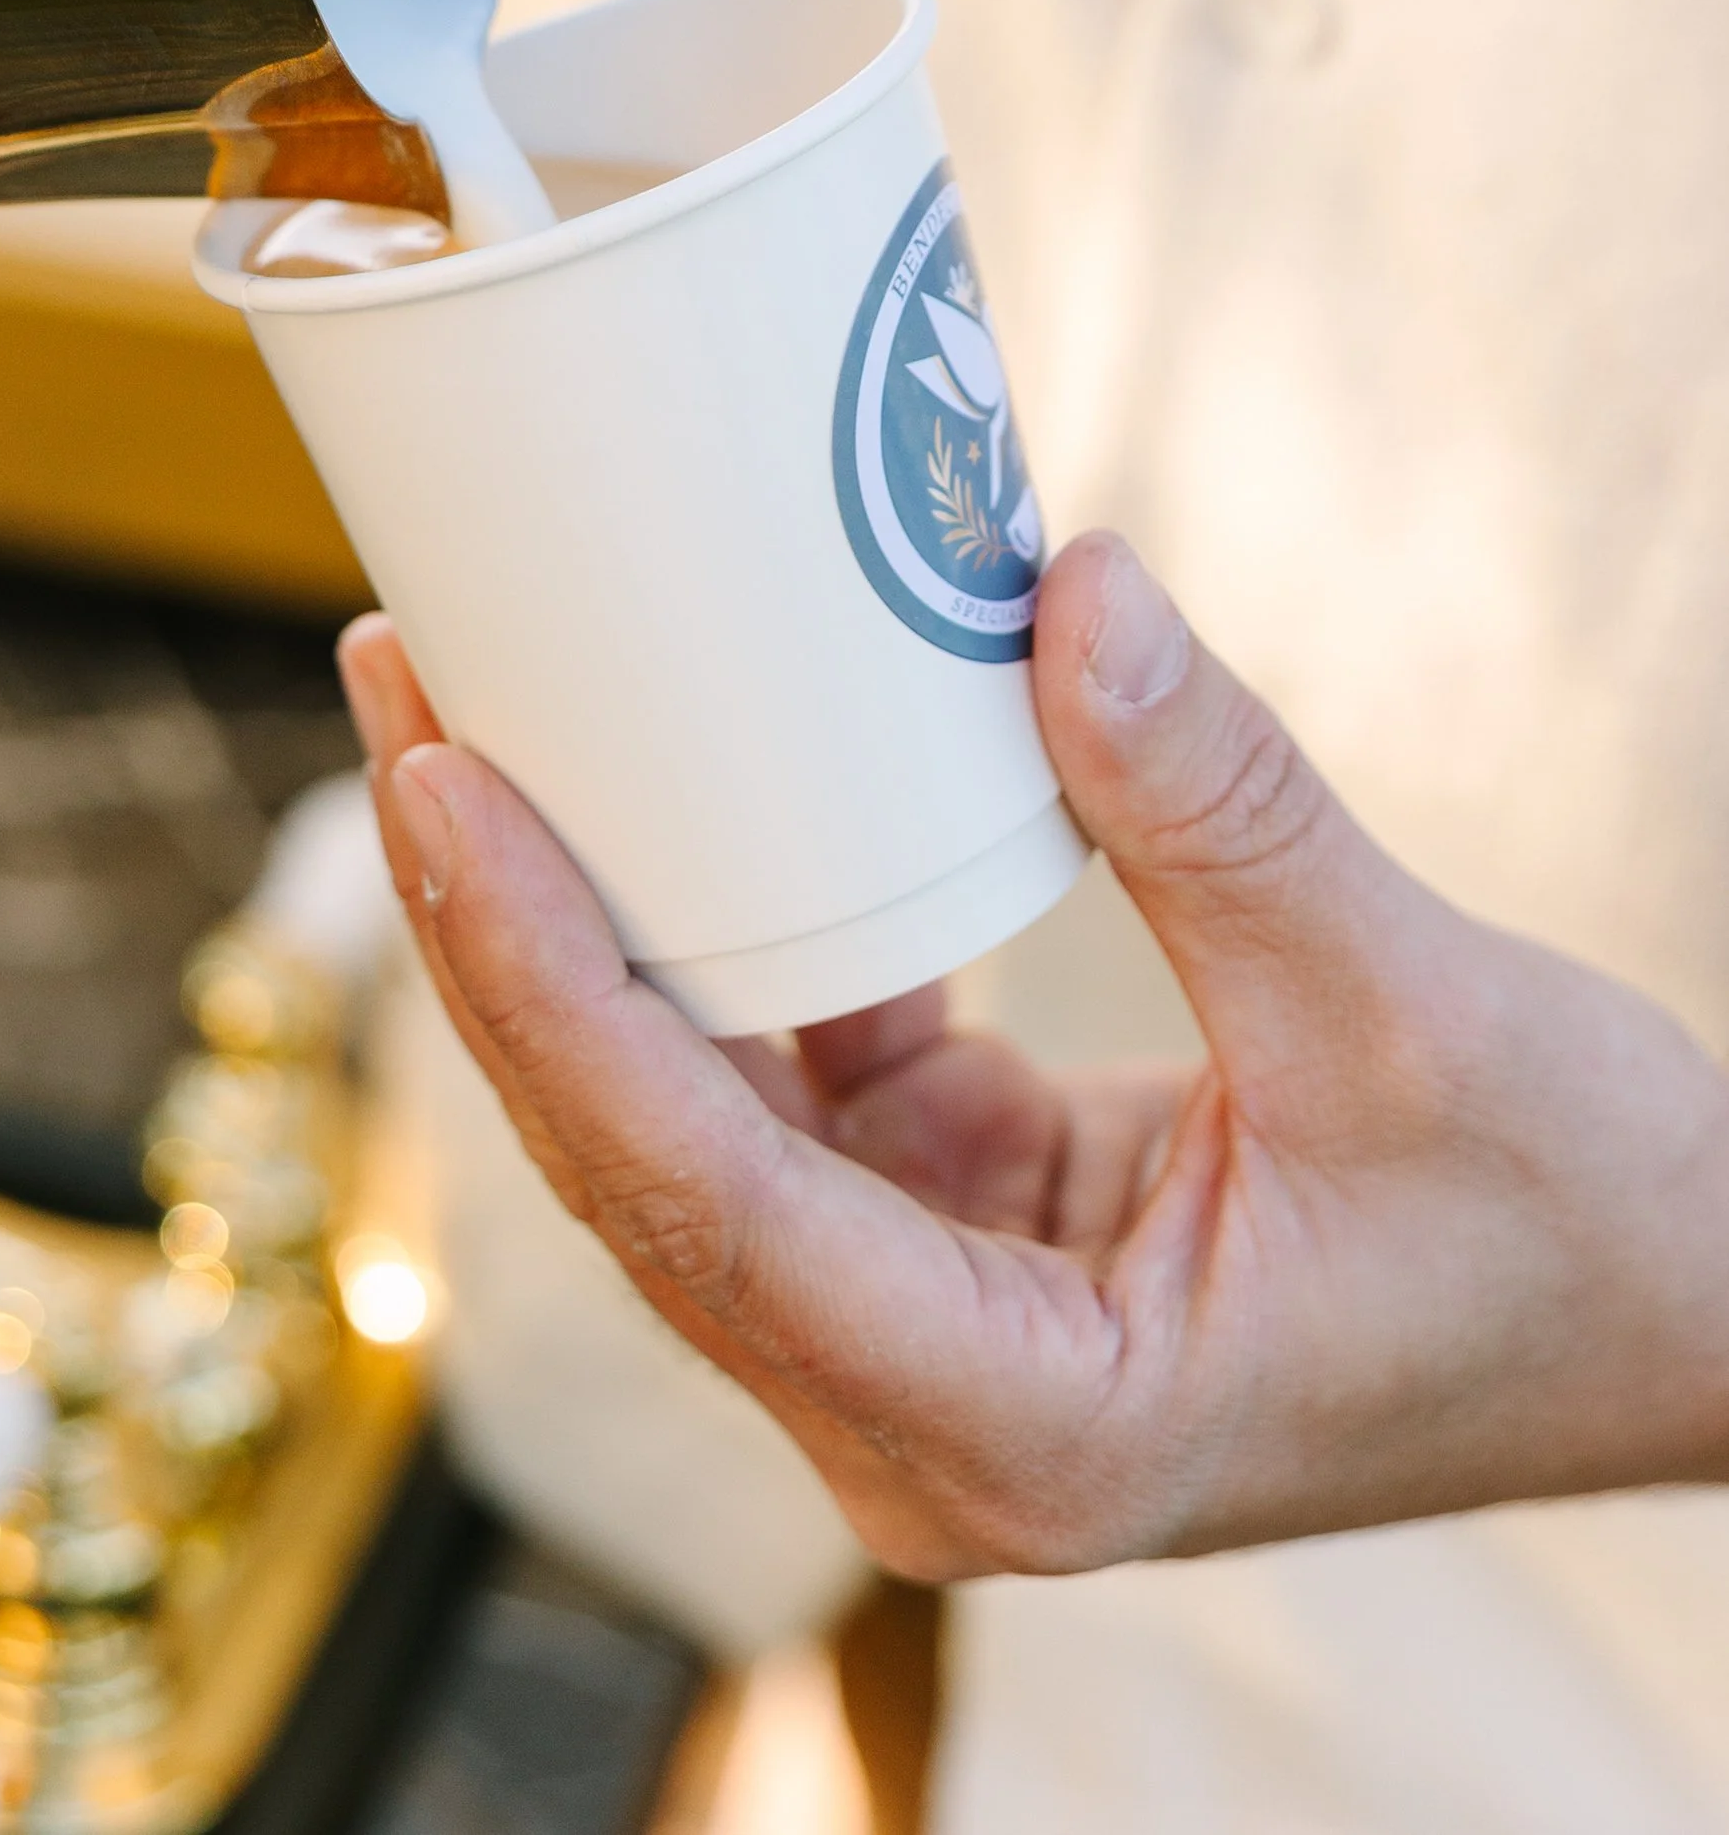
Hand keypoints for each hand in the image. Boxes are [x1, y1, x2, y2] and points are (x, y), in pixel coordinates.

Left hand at [340, 537, 1728, 1577]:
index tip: (438, 782)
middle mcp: (926, 1404)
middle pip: (637, 1150)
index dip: (544, 984)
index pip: (705, 1198)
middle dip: (502, 918)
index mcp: (1020, 1421)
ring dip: (574, 914)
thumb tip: (1064, 588)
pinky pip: (781, 1072)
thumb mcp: (1414, 1016)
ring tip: (469, 697)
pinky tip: (653, 771)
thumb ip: (1223, 809)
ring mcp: (923, 1319)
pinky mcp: (952, 1229)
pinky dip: (713, 921)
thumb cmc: (1579, 1234)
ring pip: (680, 1111)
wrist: (1676, 1318)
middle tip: (408, 678)